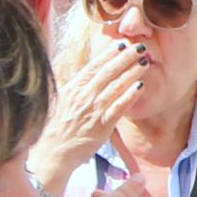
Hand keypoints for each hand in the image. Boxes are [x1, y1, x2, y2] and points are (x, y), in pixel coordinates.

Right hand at [34, 33, 141, 184]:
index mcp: (72, 88)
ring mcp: (92, 110)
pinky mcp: (100, 126)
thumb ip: (74, 88)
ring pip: (114, 86)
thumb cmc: (55, 129)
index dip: (109, 54)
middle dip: (124, 57)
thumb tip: (84, 76)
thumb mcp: (61, 102)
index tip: (122, 43)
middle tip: (140, 46)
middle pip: (106, 72)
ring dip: (131, 72)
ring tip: (144, 62)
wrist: (51, 153)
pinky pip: (117, 108)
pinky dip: (129, 96)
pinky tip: (140, 86)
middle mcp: (82, 96)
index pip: (93, 66)